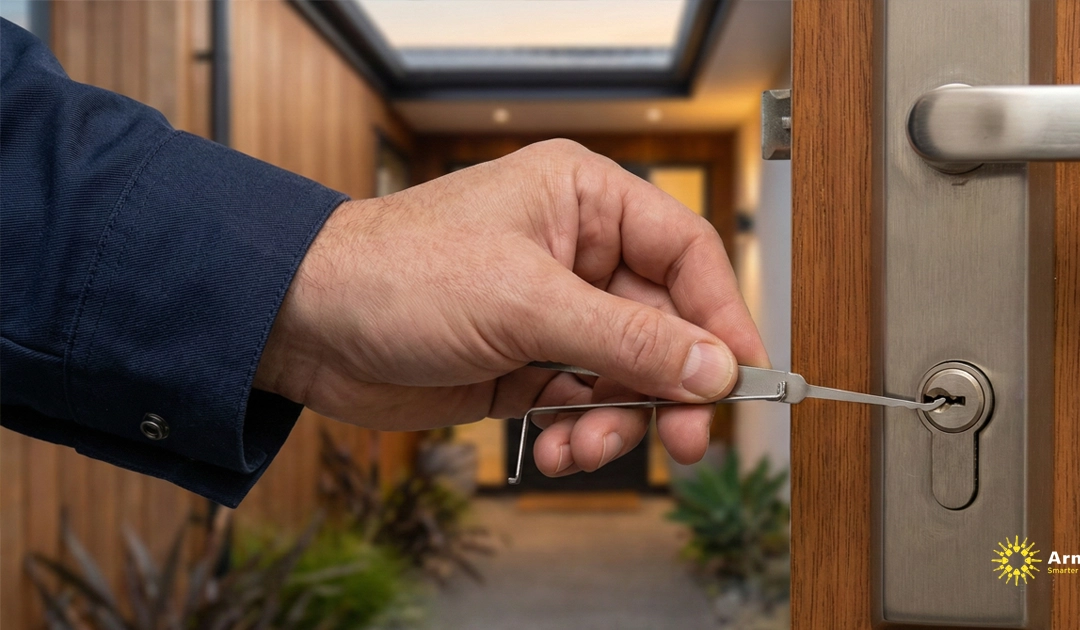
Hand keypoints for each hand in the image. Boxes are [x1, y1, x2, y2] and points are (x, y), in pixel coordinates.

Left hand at [254, 139, 768, 476]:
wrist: (306, 328)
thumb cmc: (396, 274)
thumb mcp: (526, 303)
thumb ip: (628, 341)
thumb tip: (713, 367)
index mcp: (584, 200)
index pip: (686, 255)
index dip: (722, 318)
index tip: (744, 377)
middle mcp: (577, 253)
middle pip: (664, 326)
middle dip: (670, 387)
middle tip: (686, 439)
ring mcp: (554, 313)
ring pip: (628, 376)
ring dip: (617, 420)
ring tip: (581, 446)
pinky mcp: (528, 364)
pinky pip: (583, 405)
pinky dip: (577, 435)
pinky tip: (552, 448)